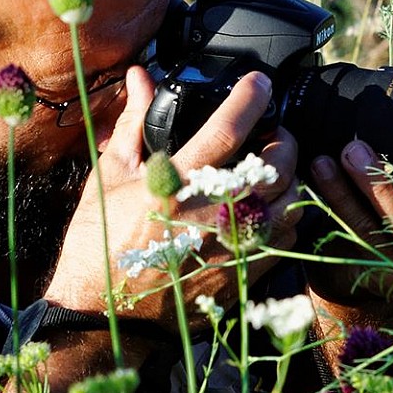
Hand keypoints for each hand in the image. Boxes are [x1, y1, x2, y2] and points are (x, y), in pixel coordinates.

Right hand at [39, 65, 298, 319]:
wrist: (105, 316)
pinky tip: (267, 207)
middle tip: (270, 131)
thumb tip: (141, 76)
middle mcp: (212, 216)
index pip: (229, 129)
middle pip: (276, 164)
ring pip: (292, 200)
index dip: (251, 98)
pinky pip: (287, 236)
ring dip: (289, 177)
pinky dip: (286, 215)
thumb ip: (134, 123)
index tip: (260, 82)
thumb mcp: (110, 177)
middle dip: (281, 138)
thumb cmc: (101, 244)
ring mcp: (235, 247)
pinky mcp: (246, 274)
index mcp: (175, 186)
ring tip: (272, 169)